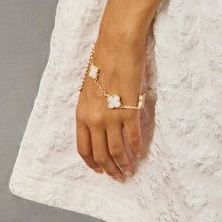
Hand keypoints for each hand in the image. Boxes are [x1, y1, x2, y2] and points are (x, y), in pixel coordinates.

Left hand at [75, 31, 147, 181]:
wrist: (117, 44)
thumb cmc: (104, 60)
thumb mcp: (90, 87)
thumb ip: (93, 108)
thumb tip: (101, 123)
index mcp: (81, 113)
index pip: (84, 148)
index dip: (92, 163)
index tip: (100, 170)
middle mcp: (93, 119)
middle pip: (101, 154)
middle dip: (110, 169)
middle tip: (119, 177)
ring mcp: (111, 116)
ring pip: (117, 151)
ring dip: (124, 164)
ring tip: (131, 171)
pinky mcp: (129, 110)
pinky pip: (133, 137)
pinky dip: (137, 148)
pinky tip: (140, 153)